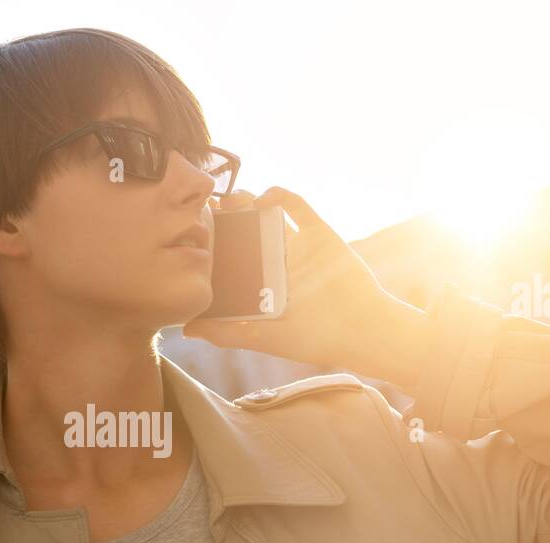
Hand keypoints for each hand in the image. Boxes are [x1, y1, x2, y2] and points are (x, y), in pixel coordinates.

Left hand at [185, 187, 427, 386]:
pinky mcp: (319, 234)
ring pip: (267, 216)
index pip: (232, 262)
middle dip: (225, 222)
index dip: (213, 249)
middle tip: (204, 213)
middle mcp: (278, 265)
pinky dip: (280, 196)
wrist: (363, 330)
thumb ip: (227, 334)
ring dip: (247, 202)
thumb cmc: (315, 339)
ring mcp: (298, 247)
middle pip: (245, 234)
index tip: (192, 240)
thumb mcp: (265, 338)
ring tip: (227, 199)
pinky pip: (297, 208)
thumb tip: (186, 329)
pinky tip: (263, 197)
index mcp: (264, 288)